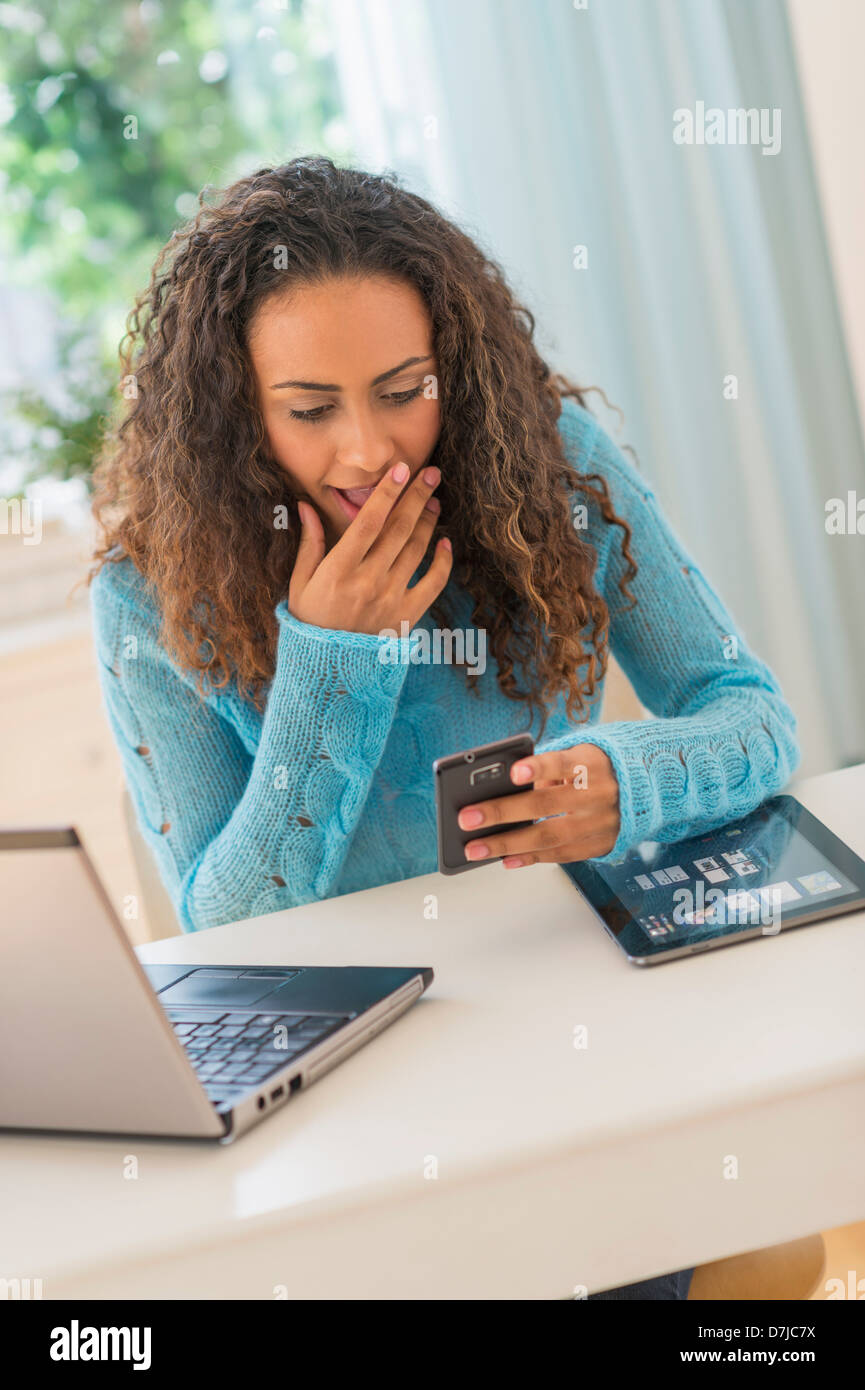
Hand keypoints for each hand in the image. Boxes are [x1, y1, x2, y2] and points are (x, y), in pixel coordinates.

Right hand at [288, 463, 451, 634]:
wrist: (329, 671)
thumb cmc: (310, 621)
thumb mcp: (300, 583)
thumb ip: (309, 543)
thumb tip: (306, 506)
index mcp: (339, 570)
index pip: (368, 522)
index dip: (387, 492)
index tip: (401, 469)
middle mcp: (368, 581)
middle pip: (399, 529)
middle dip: (417, 497)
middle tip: (431, 474)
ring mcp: (390, 599)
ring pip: (417, 549)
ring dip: (428, 521)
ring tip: (433, 501)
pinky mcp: (407, 616)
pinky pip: (433, 583)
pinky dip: (442, 560)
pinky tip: (443, 542)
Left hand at [457, 742, 620, 866]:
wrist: (644, 789)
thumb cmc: (593, 769)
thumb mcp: (576, 757)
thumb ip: (544, 771)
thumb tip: (500, 791)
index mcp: (590, 763)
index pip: (562, 763)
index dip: (538, 768)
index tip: (513, 772)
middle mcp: (599, 793)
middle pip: (546, 804)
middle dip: (502, 812)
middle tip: (466, 818)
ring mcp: (601, 822)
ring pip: (550, 836)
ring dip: (509, 844)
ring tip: (475, 849)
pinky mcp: (601, 844)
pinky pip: (562, 855)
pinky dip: (532, 858)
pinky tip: (506, 859)